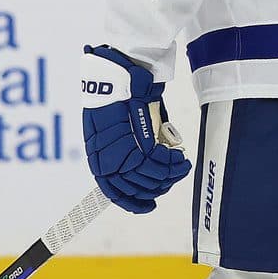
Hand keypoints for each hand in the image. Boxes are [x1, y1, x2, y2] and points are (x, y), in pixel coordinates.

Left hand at [79, 45, 188, 212]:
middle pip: (133, 186)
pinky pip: (157, 162)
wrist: (119, 72)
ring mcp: (117, 149)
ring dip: (168, 174)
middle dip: (157, 186)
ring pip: (147, 176)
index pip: (112, 189)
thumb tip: (149, 164)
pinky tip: (180, 158)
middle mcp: (104, 155)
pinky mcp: (133, 139)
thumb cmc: (120, 95)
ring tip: (180, 166)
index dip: (132, 201)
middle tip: (172, 177)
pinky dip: (172, 164)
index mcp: (97, 154)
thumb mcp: (118, 127)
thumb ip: (128, 147)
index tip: (149, 206)